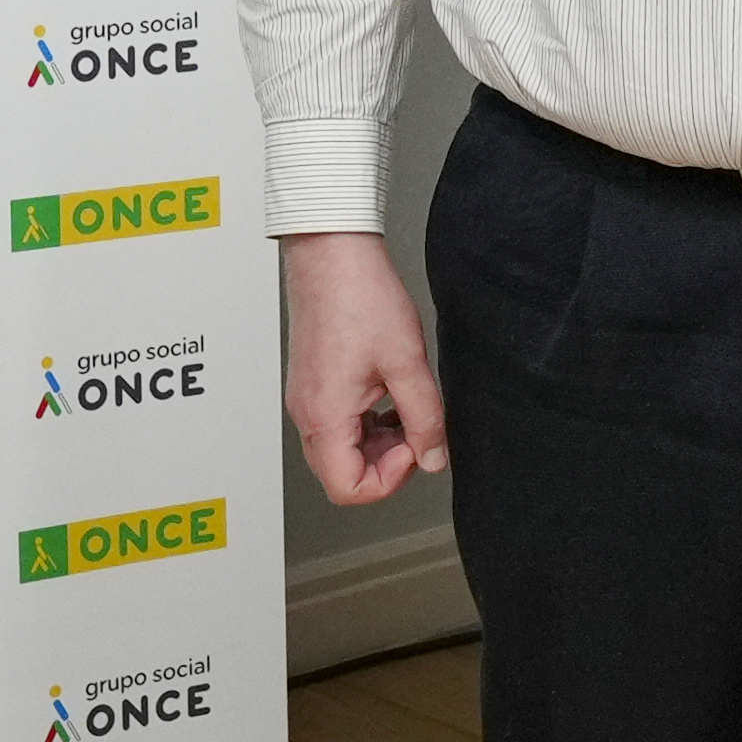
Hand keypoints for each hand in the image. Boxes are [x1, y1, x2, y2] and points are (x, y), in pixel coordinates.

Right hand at [282, 230, 445, 504]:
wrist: (332, 252)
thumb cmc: (360, 296)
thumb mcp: (407, 363)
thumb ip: (425, 419)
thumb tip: (434, 457)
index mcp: (326, 416)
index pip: (348, 489)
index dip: (390, 480)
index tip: (415, 447)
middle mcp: (308, 413)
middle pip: (341, 475)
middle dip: (385, 464)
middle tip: (415, 431)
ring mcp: (307, 399)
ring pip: (340, 451)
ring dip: (377, 444)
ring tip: (404, 410)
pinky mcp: (313, 383)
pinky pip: (337, 424)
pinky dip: (366, 424)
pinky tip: (388, 396)